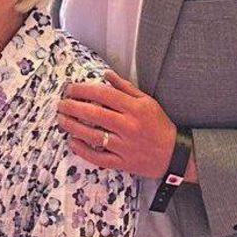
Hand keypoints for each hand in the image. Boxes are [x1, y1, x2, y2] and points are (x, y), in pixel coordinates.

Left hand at [56, 71, 176, 177]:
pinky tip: (73, 142)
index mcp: (135, 108)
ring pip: (93, 135)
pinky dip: (83, 151)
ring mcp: (125, 146)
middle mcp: (129, 126)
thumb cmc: (159, 125)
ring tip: (61, 119)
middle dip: (73, 107)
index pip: (103, 94)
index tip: (70, 89)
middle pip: (94, 114)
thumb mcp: (147, 101)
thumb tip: (106, 74)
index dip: (83, 90)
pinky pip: (99, 158)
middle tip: (60, 103)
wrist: (176, 154)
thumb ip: (125, 87)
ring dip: (73, 126)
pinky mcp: (123, 162)